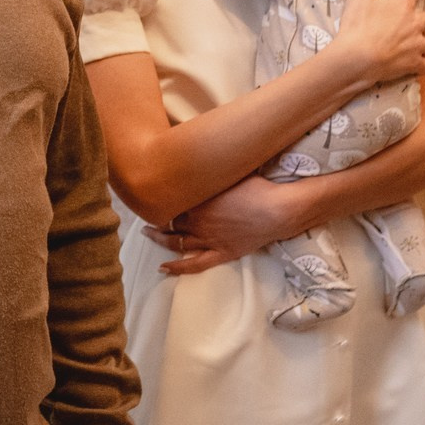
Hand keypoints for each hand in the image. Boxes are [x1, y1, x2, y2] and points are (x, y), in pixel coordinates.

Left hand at [145, 177, 300, 274]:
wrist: (277, 210)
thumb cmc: (257, 187)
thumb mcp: (229, 171)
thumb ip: (212, 170)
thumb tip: (203, 156)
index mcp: (197, 200)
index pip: (170, 200)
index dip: (161, 197)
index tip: (154, 193)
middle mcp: (198, 221)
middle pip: (169, 220)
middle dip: (156, 216)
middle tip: (147, 211)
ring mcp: (208, 239)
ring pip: (176, 242)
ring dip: (159, 238)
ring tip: (148, 234)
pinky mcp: (222, 253)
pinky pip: (194, 264)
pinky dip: (177, 267)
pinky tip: (164, 268)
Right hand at [326, 0, 424, 88]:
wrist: (354, 60)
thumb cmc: (356, 26)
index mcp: (403, 3)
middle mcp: (415, 23)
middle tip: (414, 22)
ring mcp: (415, 45)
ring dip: (424, 43)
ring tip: (414, 45)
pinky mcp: (412, 64)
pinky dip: (421, 64)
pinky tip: (413, 64)